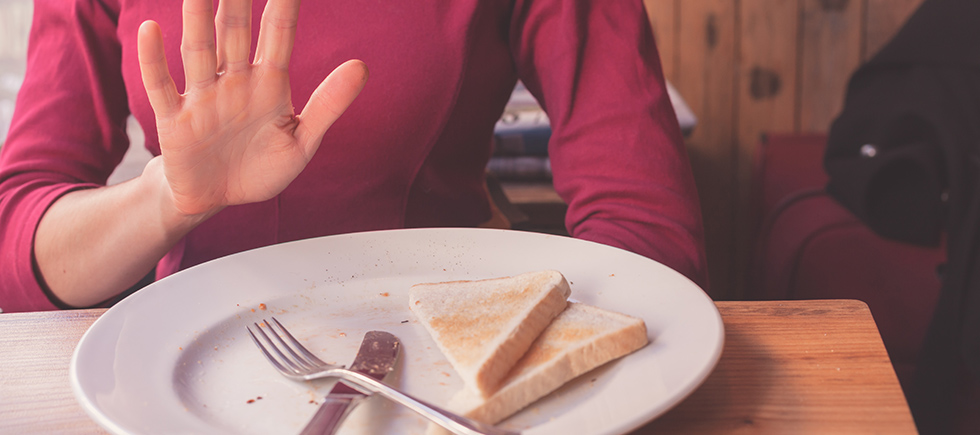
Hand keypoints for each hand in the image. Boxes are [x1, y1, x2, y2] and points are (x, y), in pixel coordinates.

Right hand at [136, 0, 367, 215]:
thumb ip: (329, 104)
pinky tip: (151, 29)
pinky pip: (162, 85)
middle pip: (234, 30)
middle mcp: (234, 81)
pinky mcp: (175, 119)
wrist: (218, 199)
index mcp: (268, 83)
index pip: (278, 33)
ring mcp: (203, 96)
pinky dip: (154, 60)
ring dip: (196, 18)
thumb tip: (362, 66)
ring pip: (199, 49)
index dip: (284, 4)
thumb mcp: (303, 141)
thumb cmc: (261, 168)